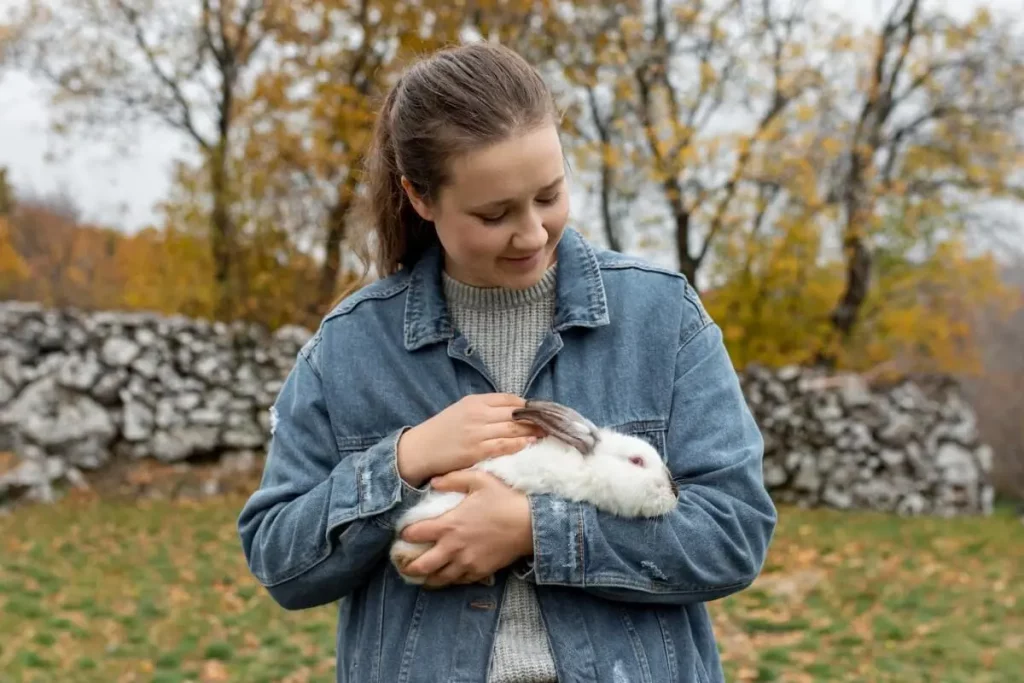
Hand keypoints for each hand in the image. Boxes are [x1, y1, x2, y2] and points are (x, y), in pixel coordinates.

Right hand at [396, 393, 544, 486]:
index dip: (528, 406)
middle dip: (536, 419)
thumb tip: (513, 410)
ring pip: (512, 429)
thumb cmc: (442, 431)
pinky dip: (519, 443)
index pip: (509, 399)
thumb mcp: (461, 410)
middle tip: (552, 423)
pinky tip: (530, 443)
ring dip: (532, 431)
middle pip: (515, 414)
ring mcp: (477, 433)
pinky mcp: (476, 451)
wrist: (420, 449)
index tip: (541, 412)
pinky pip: (503, 445)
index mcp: (475, 401)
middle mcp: (478, 414)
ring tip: (547, 433)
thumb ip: (484, 408)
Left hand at [399, 471, 533, 587]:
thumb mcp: (479, 479)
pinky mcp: (480, 572)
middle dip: (409, 566)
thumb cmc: (504, 499)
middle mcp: (453, 547)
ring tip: (421, 577)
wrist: (531, 524)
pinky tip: (447, 576)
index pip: (416, 534)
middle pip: (422, 565)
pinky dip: (449, 580)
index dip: (405, 534)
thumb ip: (453, 479)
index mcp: (449, 524)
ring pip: (439, 578)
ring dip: (427, 578)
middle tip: (403, 565)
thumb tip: (433, 481)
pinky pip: (458, 581)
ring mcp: (467, 562)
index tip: (403, 534)